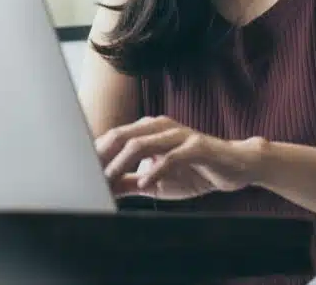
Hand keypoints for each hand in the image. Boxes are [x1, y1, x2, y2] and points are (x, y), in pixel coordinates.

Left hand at [96, 116, 264, 199]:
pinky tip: (146, 181)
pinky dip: (157, 169)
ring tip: (109, 179)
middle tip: (87, 174)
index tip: (79, 172)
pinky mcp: (197, 145)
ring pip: (142, 142)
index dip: (95, 154)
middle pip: (122, 135)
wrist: (236, 168)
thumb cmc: (194, 171)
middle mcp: (160, 127)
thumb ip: (130, 182)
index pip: (114, 138)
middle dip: (102, 155)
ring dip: (122, 162)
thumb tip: (104, 188)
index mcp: (148, 130)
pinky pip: (172, 156)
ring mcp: (178, 134)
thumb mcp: (157, 181)